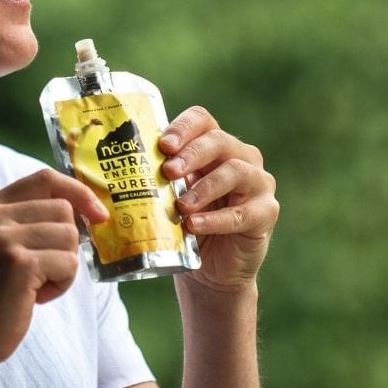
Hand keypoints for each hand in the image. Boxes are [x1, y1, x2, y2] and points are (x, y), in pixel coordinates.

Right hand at [0, 169, 106, 383]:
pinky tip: (36, 297)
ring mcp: (3, 237)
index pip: (45, 179)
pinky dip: (62, 284)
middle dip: (66, 244)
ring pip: (69, 237)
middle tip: (42, 272)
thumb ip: (28, 221)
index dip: (77, 191)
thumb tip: (85, 209)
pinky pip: (68, 263)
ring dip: (64, 267)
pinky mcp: (19, 262)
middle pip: (63, 210)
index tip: (98, 213)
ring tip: (36, 286)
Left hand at [160, 106, 278, 289]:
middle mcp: (241, 157)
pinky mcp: (267, 212)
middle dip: (191, 154)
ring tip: (181, 206)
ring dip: (204, 188)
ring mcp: (258, 183)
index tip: (164, 145)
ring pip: (236, 171)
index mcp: (214, 145)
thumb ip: (157, 178)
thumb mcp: (170, 196)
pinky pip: (243, 213)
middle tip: (168, 171)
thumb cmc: (187, 223)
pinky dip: (216, 220)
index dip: (183, 128)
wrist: (211, 267)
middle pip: (219, 141)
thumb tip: (120, 170)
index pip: (201, 120)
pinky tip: (194, 226)